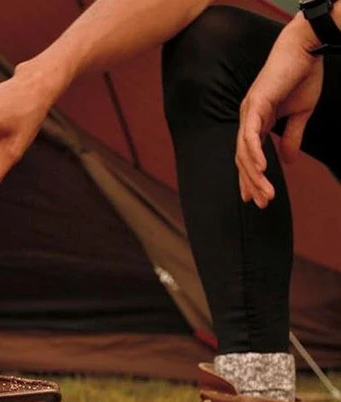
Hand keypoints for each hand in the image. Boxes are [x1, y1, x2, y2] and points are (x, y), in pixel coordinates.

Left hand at [236, 14, 322, 208]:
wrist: (305, 50)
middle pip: (243, 159)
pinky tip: (261, 169)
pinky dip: (254, 153)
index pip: (248, 157)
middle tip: (260, 204)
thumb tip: (288, 162)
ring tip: (265, 194)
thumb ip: (291, 137)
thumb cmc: (302, 77)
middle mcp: (247, 120)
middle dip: (251, 183)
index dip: (250, 178)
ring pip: (245, 152)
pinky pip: (251, 134)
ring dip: (255, 175)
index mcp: (256, 123)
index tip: (254, 198)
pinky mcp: (255, 104)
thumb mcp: (299, 115)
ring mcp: (248, 113)